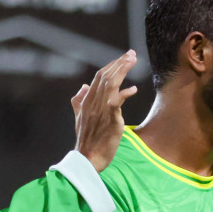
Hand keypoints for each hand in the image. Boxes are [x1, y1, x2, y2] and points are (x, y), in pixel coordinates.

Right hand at [74, 51, 136, 172]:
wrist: (87, 158)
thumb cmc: (86, 139)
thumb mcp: (80, 117)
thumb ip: (79, 101)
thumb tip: (82, 87)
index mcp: (87, 100)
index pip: (99, 77)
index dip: (112, 65)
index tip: (124, 57)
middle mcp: (92, 102)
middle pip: (105, 77)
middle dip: (119, 63)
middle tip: (131, 53)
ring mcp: (100, 110)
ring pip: (110, 85)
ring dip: (122, 71)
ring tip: (132, 61)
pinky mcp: (110, 120)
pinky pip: (116, 103)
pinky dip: (123, 94)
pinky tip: (133, 90)